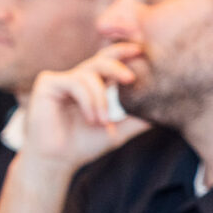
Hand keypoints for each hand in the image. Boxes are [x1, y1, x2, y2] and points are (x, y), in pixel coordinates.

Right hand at [22, 48, 150, 171]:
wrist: (57, 161)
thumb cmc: (84, 145)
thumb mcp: (118, 131)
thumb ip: (137, 120)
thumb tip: (164, 114)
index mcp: (93, 85)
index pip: (109, 62)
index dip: (123, 52)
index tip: (141, 51)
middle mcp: (77, 78)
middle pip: (101, 61)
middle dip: (117, 67)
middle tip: (131, 79)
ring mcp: (61, 79)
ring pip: (90, 75)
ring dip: (100, 100)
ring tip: (102, 121)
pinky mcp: (47, 83)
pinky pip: (75, 82)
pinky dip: (87, 100)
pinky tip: (90, 118)